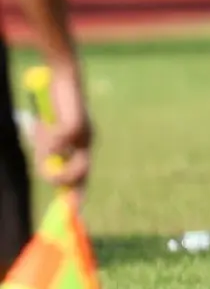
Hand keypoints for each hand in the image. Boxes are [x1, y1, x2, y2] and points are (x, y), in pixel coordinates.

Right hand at [33, 61, 92, 203]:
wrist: (63, 78)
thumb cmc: (54, 107)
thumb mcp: (47, 135)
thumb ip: (50, 153)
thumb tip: (49, 172)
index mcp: (82, 146)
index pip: (83, 175)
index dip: (78, 193)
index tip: (74, 210)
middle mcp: (87, 142)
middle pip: (79, 175)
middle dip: (60, 178)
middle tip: (45, 169)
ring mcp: (85, 134)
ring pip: (72, 164)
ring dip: (52, 161)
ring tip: (42, 142)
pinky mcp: (77, 124)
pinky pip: (60, 143)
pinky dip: (49, 139)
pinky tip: (46, 125)